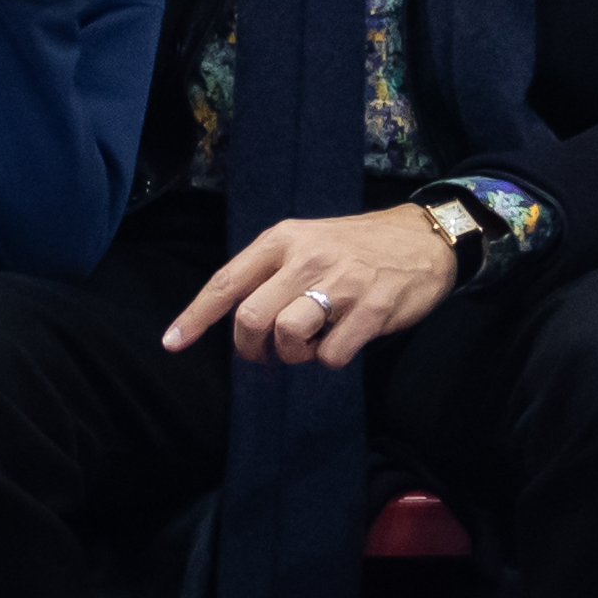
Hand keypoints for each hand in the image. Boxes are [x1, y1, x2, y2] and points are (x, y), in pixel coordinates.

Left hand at [163, 208, 454, 367]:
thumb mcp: (309, 242)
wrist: (424, 238)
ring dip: (293, 355)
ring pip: (288, 336)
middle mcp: (308, 257)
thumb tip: (238, 321)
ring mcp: (342, 283)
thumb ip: (273, 273)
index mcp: (285, 239)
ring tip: (311, 345)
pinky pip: (330, 356)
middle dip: (253, 349)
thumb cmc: (357, 247)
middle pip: (252, 318)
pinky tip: (342, 341)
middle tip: (267, 354)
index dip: (195, 317)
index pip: (228, 282)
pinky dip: (329, 360)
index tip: (172, 343)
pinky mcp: (373, 308)